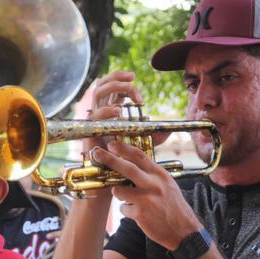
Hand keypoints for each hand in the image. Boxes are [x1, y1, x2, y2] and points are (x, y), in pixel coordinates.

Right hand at [74, 72, 146, 198]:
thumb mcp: (141, 145)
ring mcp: (94, 122)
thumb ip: (153, 136)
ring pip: (97, 94)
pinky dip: (107, 111)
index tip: (134, 76)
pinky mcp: (90, 133)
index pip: (110, 86)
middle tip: (132, 80)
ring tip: (129, 95)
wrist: (108, 182)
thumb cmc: (123, 162)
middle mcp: (100, 114)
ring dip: (114, 89)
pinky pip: (95, 117)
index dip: (119, 77)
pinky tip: (118, 112)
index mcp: (110, 112)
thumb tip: (169, 130)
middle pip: (101, 85)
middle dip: (116, 78)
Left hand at [95, 140, 201, 251]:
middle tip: (97, 154)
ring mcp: (146, 199)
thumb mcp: (167, 185)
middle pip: (127, 168)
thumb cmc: (174, 207)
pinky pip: (123, 209)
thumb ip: (152, 175)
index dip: (124, 148)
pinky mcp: (139, 214)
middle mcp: (153, 185)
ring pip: (119, 190)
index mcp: (160, 175)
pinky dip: (127, 211)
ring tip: (129, 198)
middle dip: (110, 159)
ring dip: (119, 193)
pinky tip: (138, 214)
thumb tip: (134, 165)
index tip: (112, 144)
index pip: (140, 156)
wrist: (183, 231)